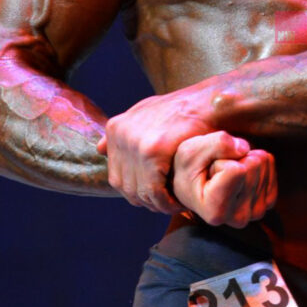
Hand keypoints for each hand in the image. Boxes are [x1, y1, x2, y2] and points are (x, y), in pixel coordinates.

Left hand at [96, 89, 215, 211]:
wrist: (207, 102)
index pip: (116, 176)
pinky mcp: (152, 150)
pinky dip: (165, 202)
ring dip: (156, 204)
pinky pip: (153, 190)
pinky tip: (178, 202)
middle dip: (146, 201)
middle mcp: (120, 134)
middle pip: (125, 186)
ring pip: (138, 191)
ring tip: (173, 204)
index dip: (136, 191)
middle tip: (166, 205)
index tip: (155, 197)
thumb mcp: (147, 112)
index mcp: (115, 128)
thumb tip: (99, 149)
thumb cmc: (182, 110)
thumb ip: (125, 132)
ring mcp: (134, 142)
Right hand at [172, 132, 277, 227]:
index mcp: (216, 211)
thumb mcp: (190, 151)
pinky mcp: (267, 201)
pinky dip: (255, 159)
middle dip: (234, 158)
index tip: (208, 172)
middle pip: (253, 166)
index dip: (220, 161)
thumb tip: (245, 147)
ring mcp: (255, 212)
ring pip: (263, 163)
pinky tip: (240, 172)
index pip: (237, 170)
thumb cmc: (189, 169)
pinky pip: (270, 164)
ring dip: (243, 159)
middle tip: (217, 171)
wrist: (194, 183)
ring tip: (226, 173)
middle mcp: (238, 218)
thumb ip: (216, 144)